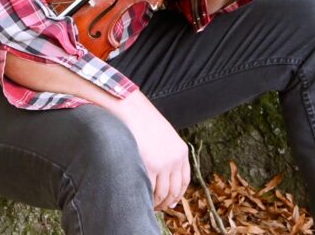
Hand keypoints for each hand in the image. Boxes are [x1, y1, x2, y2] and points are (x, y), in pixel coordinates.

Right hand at [113, 91, 190, 209]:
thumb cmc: (142, 119)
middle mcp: (175, 159)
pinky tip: (140, 198)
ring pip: (163, 194)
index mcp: (181, 151)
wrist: (129, 108)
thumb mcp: (162, 134)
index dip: (178, 195)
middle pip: (175, 191)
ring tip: (148, 204)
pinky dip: (146, 198)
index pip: (185, 181)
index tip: (171, 202)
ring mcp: (163, 164)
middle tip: (157, 207)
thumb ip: (167, 151)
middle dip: (166, 202)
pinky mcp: (149, 166)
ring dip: (156, 203)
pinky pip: (150, 190)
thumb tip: (164, 173)